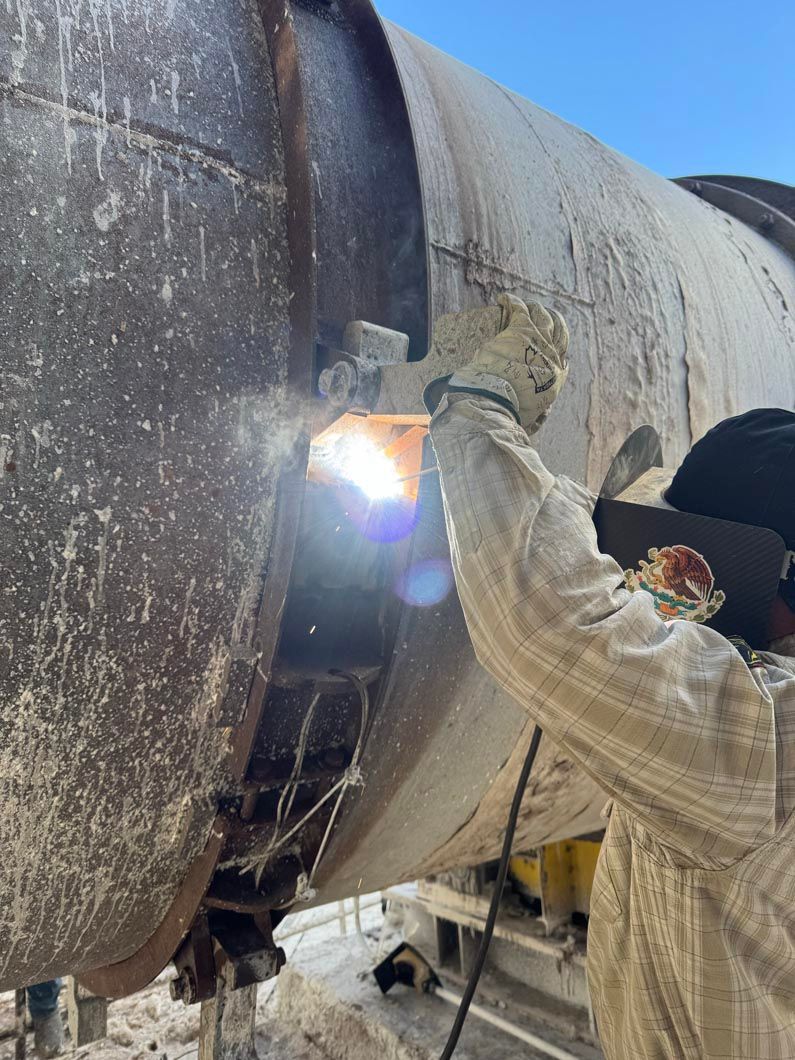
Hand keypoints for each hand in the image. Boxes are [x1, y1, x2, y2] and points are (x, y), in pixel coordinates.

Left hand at [448, 294, 569, 432]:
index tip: (550, 336)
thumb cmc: (510, 412)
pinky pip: (520, 308)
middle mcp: (552, 355)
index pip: (562, 349)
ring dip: (533, 307)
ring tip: (523, 304)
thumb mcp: (533, 414)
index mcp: (556, 375)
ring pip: (541, 314)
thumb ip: (541, 409)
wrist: (499, 401)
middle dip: (549, 318)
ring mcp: (537, 340)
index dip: (557, 339)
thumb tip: (544, 410)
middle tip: (539, 313)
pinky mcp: (520, 330)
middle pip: (556, 327)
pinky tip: (503, 299)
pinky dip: (512, 301)